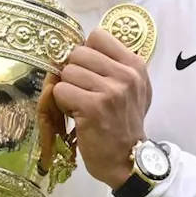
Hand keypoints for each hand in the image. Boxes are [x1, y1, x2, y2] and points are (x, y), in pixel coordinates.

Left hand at [50, 29, 151, 187]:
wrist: (128, 160)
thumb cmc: (125, 123)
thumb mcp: (132, 89)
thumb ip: (114, 66)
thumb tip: (81, 48)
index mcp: (135, 65)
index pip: (98, 36)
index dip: (86, 52)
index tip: (88, 70)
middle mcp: (125, 75)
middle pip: (78, 53)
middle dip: (73, 72)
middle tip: (81, 91)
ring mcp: (109, 90)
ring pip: (67, 72)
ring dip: (67, 89)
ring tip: (79, 105)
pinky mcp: (92, 107)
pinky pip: (60, 91)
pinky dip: (61, 104)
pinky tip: (75, 115)